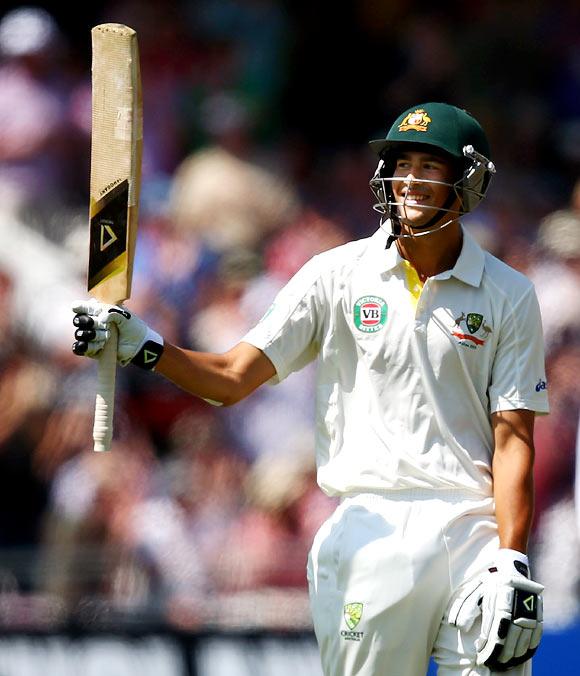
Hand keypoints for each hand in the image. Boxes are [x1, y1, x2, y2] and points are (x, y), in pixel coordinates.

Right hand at [72, 299, 163, 369]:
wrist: (138, 344)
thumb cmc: (132, 327)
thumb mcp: (124, 315)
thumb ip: (112, 312)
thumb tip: (101, 318)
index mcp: (97, 311)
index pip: (81, 307)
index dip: (80, 307)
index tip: (80, 308)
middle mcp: (91, 323)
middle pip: (79, 320)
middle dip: (90, 322)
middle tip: (104, 325)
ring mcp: (90, 337)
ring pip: (80, 334)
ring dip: (94, 335)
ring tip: (107, 337)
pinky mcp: (91, 350)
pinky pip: (80, 348)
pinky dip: (89, 346)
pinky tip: (100, 345)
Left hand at [448, 549, 542, 670]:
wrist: (513, 568)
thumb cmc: (491, 581)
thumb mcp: (476, 590)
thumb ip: (466, 607)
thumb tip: (458, 626)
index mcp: (501, 605)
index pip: (495, 636)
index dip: (488, 650)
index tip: (481, 658)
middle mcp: (517, 612)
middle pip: (509, 643)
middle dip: (500, 657)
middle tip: (492, 664)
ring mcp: (530, 615)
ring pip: (523, 644)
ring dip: (513, 656)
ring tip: (503, 663)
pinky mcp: (538, 616)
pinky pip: (535, 639)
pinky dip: (528, 650)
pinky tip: (520, 656)